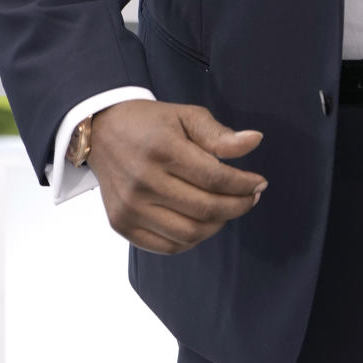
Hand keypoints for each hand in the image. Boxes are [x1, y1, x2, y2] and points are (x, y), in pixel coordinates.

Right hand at [87, 100, 266, 254]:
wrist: (102, 132)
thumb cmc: (150, 123)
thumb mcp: (186, 116)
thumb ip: (220, 134)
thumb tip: (255, 141)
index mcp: (162, 150)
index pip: (214, 177)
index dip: (244, 185)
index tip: (259, 183)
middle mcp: (143, 181)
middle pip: (205, 208)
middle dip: (238, 206)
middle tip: (251, 197)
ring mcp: (130, 207)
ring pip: (189, 233)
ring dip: (218, 225)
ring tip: (228, 209)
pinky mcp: (121, 224)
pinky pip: (167, 246)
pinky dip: (192, 240)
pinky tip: (203, 222)